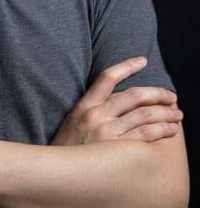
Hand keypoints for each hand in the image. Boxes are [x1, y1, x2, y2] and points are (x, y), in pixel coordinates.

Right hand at [50, 56, 182, 145]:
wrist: (57, 172)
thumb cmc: (67, 147)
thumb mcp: (73, 121)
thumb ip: (91, 109)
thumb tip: (116, 102)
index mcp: (85, 104)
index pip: (108, 77)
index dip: (127, 66)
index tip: (142, 60)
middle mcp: (96, 115)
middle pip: (133, 96)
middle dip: (157, 94)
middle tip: (171, 96)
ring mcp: (106, 132)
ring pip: (143, 115)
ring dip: (165, 113)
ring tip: (177, 114)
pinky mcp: (115, 150)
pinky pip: (144, 135)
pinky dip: (161, 130)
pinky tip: (170, 129)